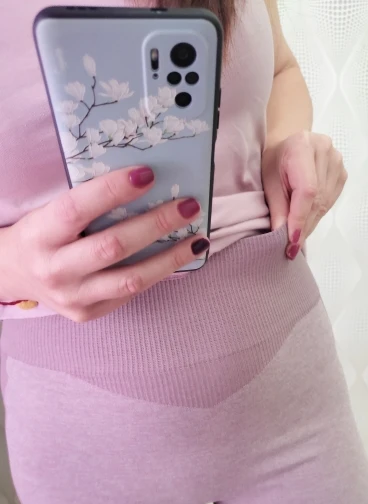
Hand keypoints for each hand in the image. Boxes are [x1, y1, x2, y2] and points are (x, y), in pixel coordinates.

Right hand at [0, 166, 208, 321]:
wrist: (16, 274)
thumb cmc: (43, 233)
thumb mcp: (51, 213)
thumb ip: (89, 204)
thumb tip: (147, 183)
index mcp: (41, 234)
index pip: (77, 209)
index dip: (112, 191)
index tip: (147, 173)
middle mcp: (55, 269)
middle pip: (113, 246)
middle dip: (156, 223)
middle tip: (189, 205)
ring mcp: (72, 297)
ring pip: (131, 278)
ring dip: (171, 258)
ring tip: (198, 239)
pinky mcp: (87, 314)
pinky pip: (130, 293)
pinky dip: (158, 274)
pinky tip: (177, 258)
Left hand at [262, 131, 347, 258]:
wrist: (291, 143)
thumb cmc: (276, 161)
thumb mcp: (269, 182)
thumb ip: (277, 208)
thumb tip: (282, 236)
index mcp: (303, 146)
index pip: (307, 190)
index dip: (300, 218)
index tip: (292, 242)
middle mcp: (325, 151)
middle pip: (317, 200)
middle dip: (303, 227)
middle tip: (291, 248)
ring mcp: (337, 162)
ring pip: (324, 204)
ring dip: (310, 224)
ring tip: (297, 237)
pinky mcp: (342, 173)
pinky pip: (330, 201)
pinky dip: (317, 215)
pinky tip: (307, 220)